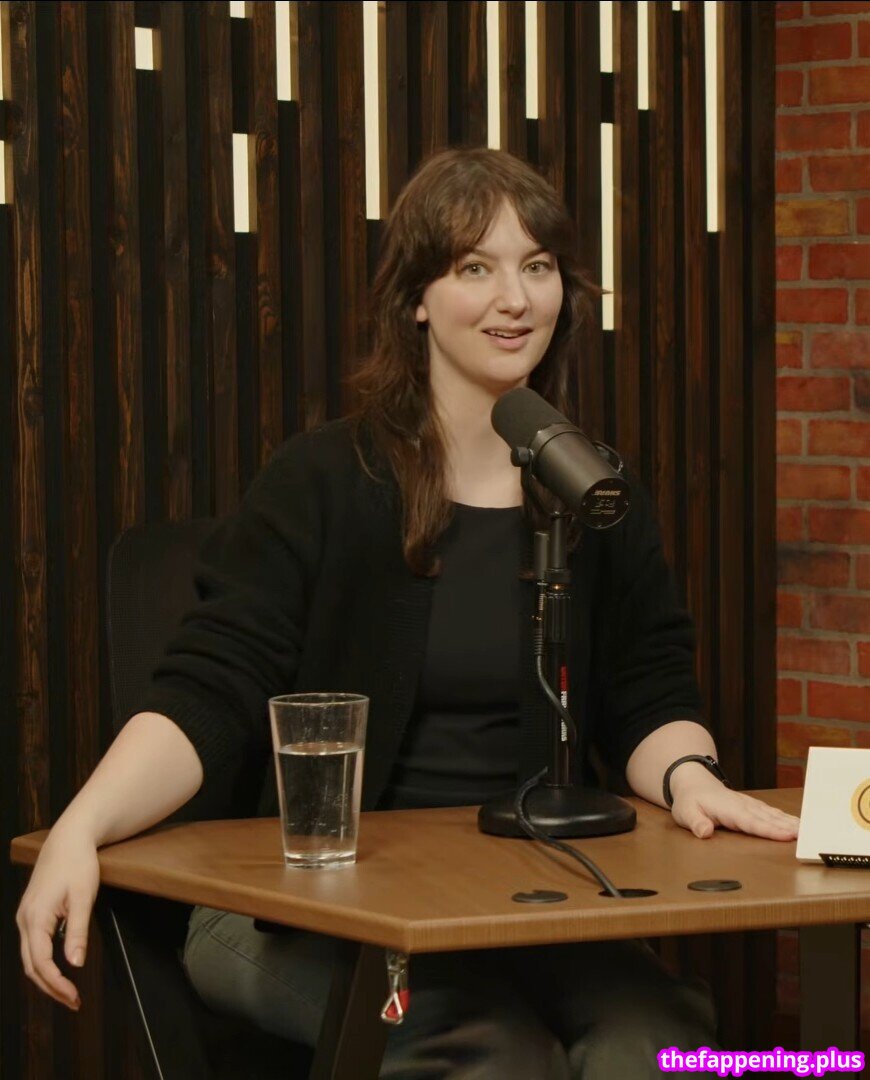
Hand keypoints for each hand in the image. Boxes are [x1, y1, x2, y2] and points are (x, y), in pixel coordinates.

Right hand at [16, 826, 99, 1009]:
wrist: (69, 838)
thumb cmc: (78, 863)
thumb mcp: (83, 897)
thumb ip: (77, 931)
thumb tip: (75, 964)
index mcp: (35, 918)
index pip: (41, 963)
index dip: (56, 984)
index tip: (74, 996)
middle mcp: (24, 920)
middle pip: (31, 965)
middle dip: (51, 987)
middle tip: (73, 1001)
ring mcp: (25, 916)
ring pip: (30, 957)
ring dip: (47, 977)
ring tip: (68, 991)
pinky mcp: (32, 913)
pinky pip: (33, 945)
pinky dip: (44, 962)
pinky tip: (60, 969)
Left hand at [670, 769, 799, 840]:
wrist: (693, 782)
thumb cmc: (689, 800)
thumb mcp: (685, 813)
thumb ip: (695, 823)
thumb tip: (705, 831)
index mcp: (729, 809)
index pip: (752, 822)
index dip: (770, 830)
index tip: (788, 836)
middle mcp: (743, 806)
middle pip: (769, 819)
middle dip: (789, 828)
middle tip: (809, 837)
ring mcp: (749, 805)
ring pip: (773, 814)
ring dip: (790, 823)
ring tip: (808, 832)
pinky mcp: (752, 806)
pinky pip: (771, 812)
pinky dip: (785, 818)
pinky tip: (796, 824)